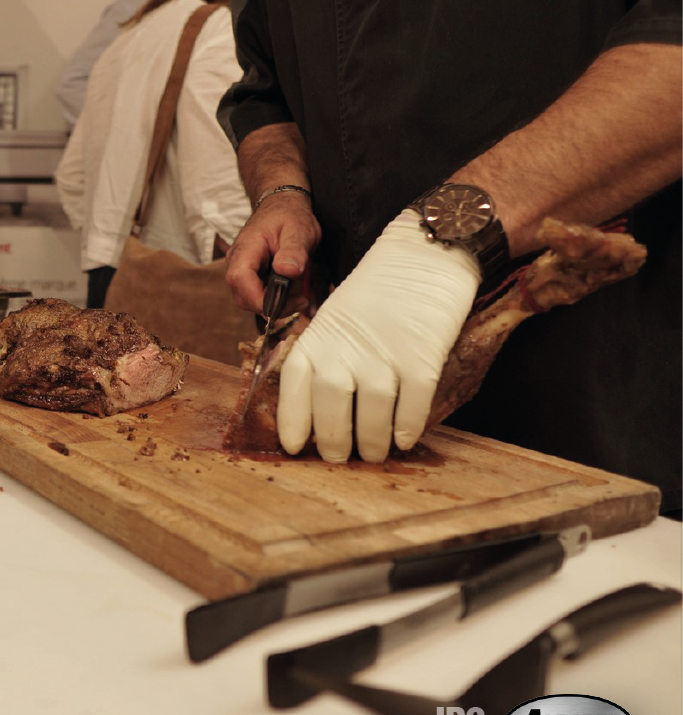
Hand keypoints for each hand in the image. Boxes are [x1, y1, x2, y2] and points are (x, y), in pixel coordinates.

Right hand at [225, 187, 320, 312]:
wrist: (281, 205)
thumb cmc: (289, 216)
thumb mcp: (299, 231)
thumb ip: (293, 251)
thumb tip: (288, 271)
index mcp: (245, 248)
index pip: (240, 280)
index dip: (261, 299)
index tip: (290, 303)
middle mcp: (236, 260)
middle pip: (243, 296)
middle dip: (270, 306)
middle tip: (300, 301)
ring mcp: (240, 268)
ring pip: (248, 298)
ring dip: (272, 303)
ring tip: (297, 296)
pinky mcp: (247, 274)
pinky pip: (254, 293)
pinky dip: (271, 298)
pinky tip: (288, 290)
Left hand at [276, 210, 479, 461]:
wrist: (422, 255)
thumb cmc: (374, 295)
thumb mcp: (334, 319)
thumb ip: (325, 357)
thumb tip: (320, 412)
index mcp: (317, 338)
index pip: (293, 387)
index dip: (292, 421)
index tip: (294, 448)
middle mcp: (344, 349)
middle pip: (330, 409)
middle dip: (333, 442)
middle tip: (339, 458)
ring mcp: (384, 355)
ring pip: (371, 415)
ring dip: (371, 443)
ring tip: (372, 454)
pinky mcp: (421, 358)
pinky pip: (412, 406)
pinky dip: (407, 428)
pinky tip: (404, 439)